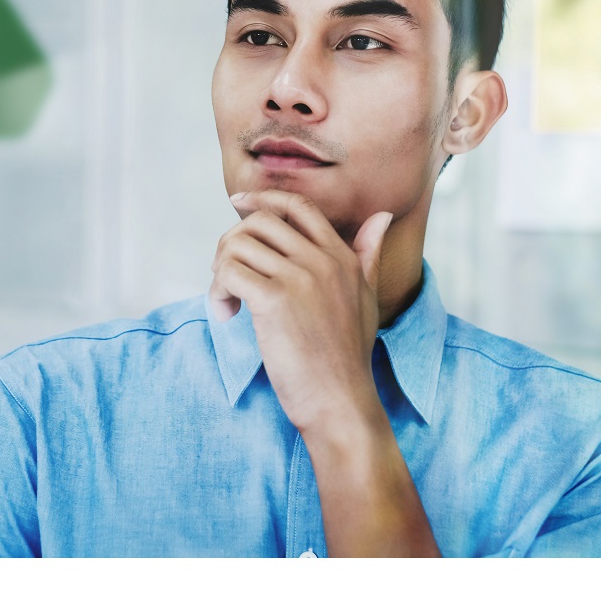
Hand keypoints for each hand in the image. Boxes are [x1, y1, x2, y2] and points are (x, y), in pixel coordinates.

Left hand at [207, 189, 392, 435]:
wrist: (340, 401)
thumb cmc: (347, 356)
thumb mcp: (367, 298)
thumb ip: (369, 254)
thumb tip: (384, 216)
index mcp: (342, 257)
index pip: (298, 206)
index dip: (263, 199)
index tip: (237, 205)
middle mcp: (322, 260)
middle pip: (259, 221)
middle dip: (232, 243)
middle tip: (228, 276)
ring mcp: (299, 278)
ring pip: (237, 244)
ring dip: (220, 270)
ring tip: (227, 301)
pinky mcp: (274, 300)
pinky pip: (228, 272)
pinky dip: (217, 291)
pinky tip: (225, 314)